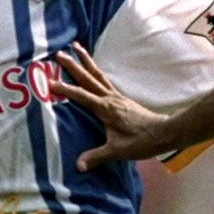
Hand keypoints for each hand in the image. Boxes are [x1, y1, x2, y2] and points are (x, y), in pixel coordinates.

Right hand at [55, 45, 176, 167]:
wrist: (164, 133)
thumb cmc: (142, 141)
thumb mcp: (117, 151)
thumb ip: (96, 157)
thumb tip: (78, 166)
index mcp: (106, 108)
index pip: (81, 95)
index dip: (64, 89)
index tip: (49, 81)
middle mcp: (111, 98)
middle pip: (89, 78)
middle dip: (73, 66)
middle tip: (59, 53)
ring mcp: (118, 97)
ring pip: (98, 75)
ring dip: (87, 61)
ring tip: (77, 47)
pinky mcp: (123, 99)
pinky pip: (106, 81)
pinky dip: (97, 73)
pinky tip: (95, 71)